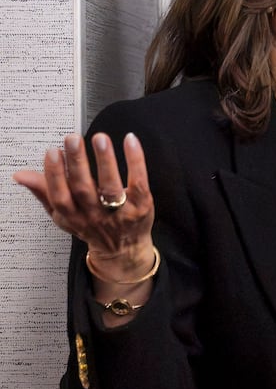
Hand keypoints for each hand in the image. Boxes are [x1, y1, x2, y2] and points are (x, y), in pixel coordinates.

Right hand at [14, 132, 155, 279]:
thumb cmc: (91, 226)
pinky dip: (135, 161)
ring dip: (105, 161)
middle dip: (77, 163)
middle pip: (84, 189)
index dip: (55, 175)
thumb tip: (20, 175)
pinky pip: (138, 182)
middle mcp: (94, 215)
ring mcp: (119, 212)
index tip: (53, 152)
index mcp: (73, 216)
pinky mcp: (141, 206)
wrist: (124, 250)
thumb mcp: (63, 214)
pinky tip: (130, 141)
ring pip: (111, 186)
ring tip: (100, 139)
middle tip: (73, 139)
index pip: (60, 196)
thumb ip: (43, 192)